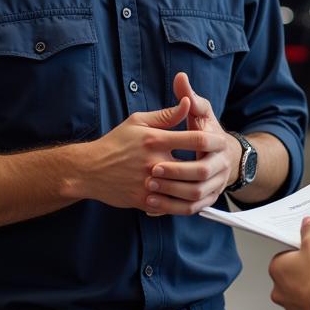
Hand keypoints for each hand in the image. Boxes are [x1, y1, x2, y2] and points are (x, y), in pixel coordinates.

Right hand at [75, 92, 226, 210]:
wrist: (89, 170)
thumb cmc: (115, 142)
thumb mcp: (138, 121)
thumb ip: (166, 115)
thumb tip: (187, 104)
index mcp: (154, 139)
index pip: (194, 138)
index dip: (212, 139)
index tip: (220, 140)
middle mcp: (153, 162)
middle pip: (194, 167)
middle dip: (210, 166)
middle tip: (220, 164)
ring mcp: (149, 183)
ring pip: (186, 190)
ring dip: (200, 186)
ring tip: (209, 182)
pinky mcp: (143, 200)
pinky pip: (171, 205)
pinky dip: (184, 203)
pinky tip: (191, 197)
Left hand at [144, 72, 240, 215]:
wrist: (224, 157)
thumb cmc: (205, 130)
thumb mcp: (200, 112)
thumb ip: (189, 97)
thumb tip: (180, 77)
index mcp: (218, 141)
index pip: (204, 143)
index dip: (182, 147)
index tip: (156, 153)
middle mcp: (221, 165)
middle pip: (201, 174)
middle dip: (175, 174)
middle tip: (150, 173)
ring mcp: (217, 184)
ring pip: (196, 195)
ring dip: (172, 194)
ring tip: (148, 190)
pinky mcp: (209, 199)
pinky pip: (192, 209)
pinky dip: (173, 208)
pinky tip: (152, 205)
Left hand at [269, 217, 309, 309]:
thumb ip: (309, 231)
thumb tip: (307, 224)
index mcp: (277, 269)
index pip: (283, 257)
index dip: (298, 253)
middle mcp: (279, 291)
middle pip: (290, 277)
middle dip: (303, 273)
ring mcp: (291, 308)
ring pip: (299, 295)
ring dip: (309, 290)